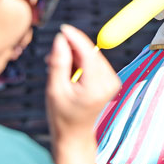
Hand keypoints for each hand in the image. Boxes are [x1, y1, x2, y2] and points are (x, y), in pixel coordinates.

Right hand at [46, 24, 120, 145]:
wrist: (75, 136)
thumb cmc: (62, 116)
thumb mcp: (55, 90)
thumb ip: (59, 63)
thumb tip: (61, 39)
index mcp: (96, 87)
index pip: (88, 53)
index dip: (75, 38)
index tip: (63, 28)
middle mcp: (109, 82)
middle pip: (90, 53)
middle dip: (71, 49)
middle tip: (50, 58)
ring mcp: (113, 81)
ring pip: (92, 56)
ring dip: (75, 57)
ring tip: (58, 70)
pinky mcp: (111, 81)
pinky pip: (95, 63)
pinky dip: (81, 63)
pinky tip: (69, 73)